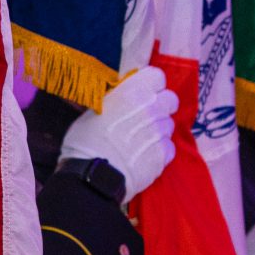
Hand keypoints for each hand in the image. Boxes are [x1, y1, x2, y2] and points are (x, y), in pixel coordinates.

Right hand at [61, 66, 178, 204]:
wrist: (93, 177)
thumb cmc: (84, 142)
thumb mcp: (93, 111)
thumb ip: (115, 100)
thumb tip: (121, 98)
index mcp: (133, 92)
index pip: (157, 76)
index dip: (150, 85)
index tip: (141, 93)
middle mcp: (152, 108)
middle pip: (170, 99)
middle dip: (160, 105)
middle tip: (144, 116)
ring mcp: (161, 132)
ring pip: (169, 124)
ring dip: (158, 129)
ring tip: (139, 141)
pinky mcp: (164, 155)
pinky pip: (168, 146)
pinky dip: (159, 150)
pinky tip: (143, 156)